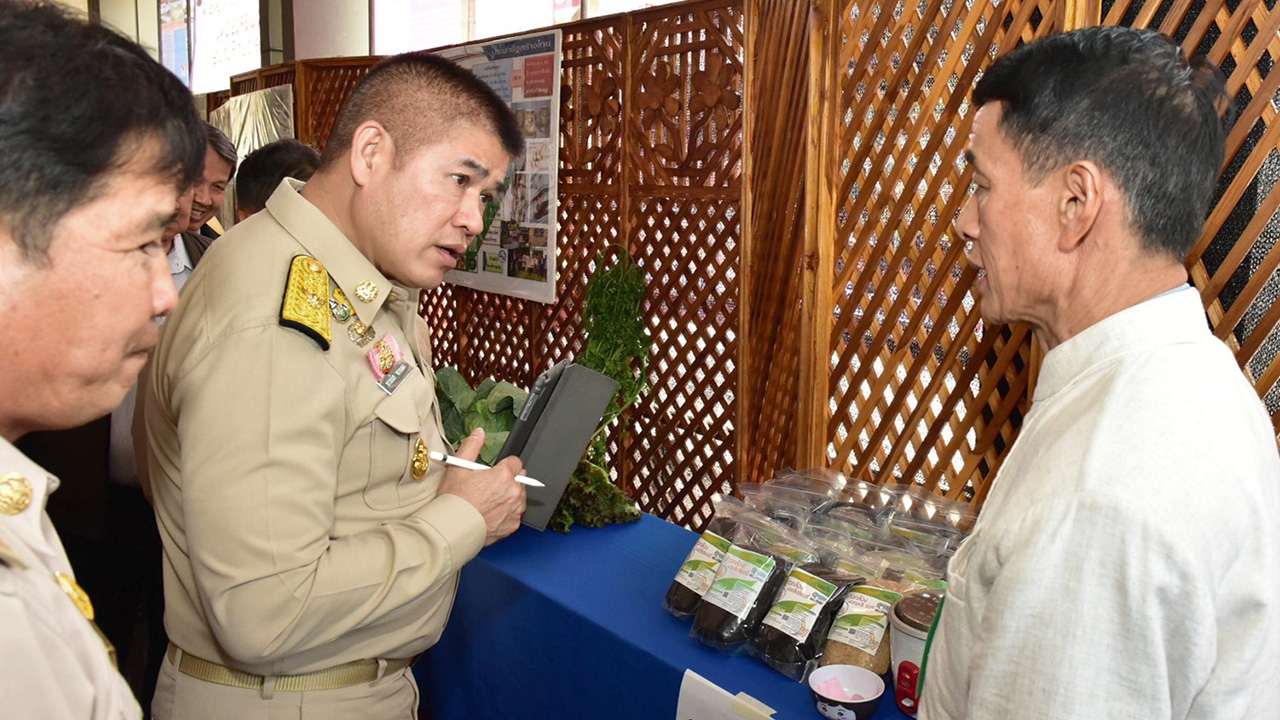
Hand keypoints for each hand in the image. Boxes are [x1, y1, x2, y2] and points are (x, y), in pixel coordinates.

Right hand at [438, 428, 526, 545]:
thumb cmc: (454, 499)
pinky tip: (491, 515)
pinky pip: (515, 516)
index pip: (516, 462)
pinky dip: (506, 515)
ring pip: (519, 498)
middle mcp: (513, 492)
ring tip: (489, 502)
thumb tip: (479, 433)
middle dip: (509, 481)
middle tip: (490, 487)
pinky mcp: (513, 525)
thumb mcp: (458, 467)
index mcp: (503, 475)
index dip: (505, 466)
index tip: (497, 471)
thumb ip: (471, 446)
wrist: (452, 528)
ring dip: (509, 498)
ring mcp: (515, 510)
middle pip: (520, 480)